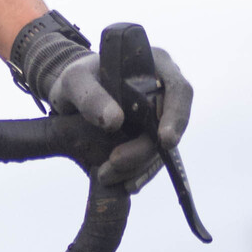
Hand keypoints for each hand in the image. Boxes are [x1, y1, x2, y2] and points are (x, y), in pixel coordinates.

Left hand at [10, 13, 192, 190]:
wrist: (72, 96)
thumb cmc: (78, 79)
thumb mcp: (75, 81)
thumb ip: (90, 96)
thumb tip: (114, 121)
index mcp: (157, 66)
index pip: (179, 90)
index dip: (177, 116)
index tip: (165, 140)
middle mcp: (165, 91)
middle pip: (168, 125)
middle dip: (144, 150)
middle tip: (115, 163)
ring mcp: (159, 117)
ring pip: (159, 147)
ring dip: (137, 166)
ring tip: (105, 176)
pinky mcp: (149, 138)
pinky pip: (151, 159)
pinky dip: (138, 174)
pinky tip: (124, 185)